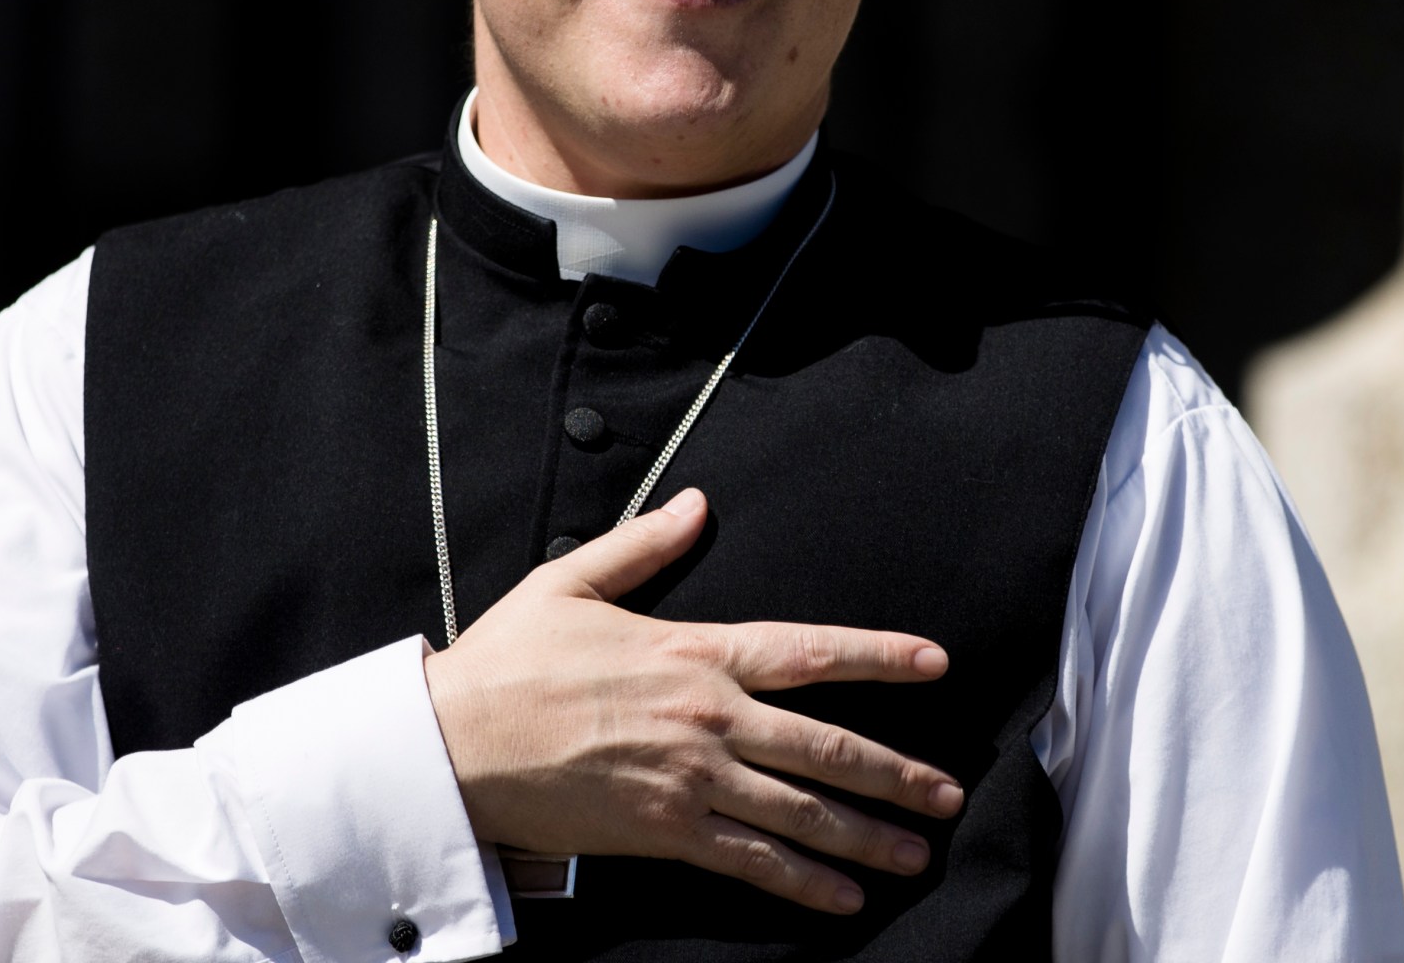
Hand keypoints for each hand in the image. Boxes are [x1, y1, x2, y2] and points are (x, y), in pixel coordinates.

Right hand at [421, 487, 961, 914]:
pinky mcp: (667, 830)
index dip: (880, 655)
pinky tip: (845, 898)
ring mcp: (693, 777)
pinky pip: (753, 861)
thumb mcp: (572, 582)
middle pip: (829, 744)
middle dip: (899, 772)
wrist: (456, 741)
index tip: (935, 662)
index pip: (809, 650)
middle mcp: (710, 716)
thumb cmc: (506, 663)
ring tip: (916, 853)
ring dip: (869, 836)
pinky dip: (804, 883)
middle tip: (947, 793)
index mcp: (695, 651)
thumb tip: (695, 503)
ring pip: (804, 811)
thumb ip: (644, 544)